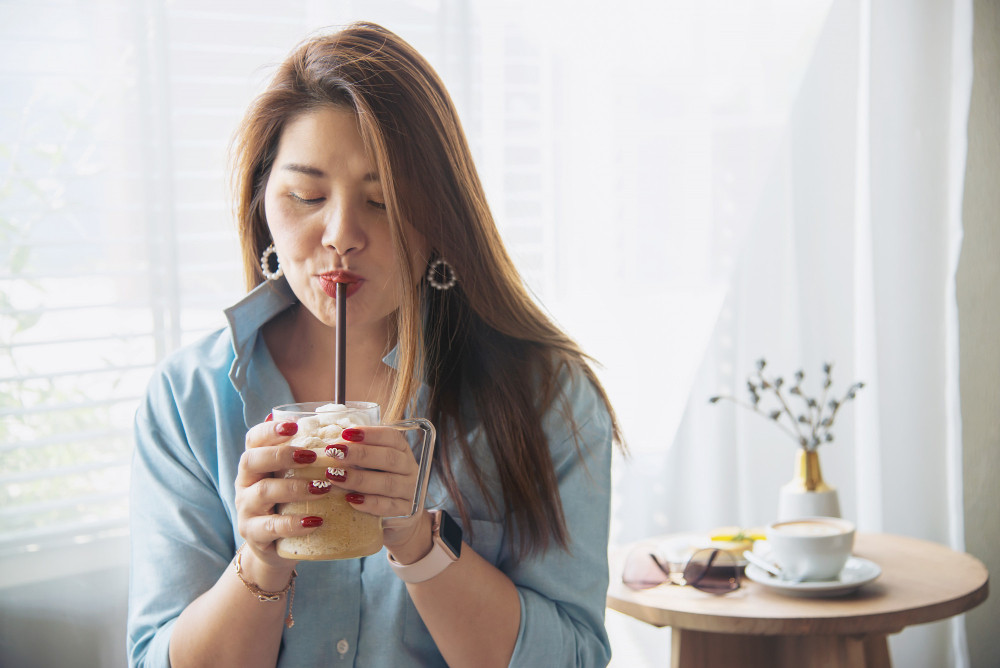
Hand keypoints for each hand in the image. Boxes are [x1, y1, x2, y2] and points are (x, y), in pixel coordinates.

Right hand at [234, 418, 327, 578]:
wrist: (275, 547)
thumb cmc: (290, 504)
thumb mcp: (293, 479)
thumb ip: (305, 457)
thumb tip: (338, 427)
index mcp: (255, 464)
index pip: (253, 439)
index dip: (270, 430)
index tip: (294, 425)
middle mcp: (245, 483)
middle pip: (251, 461)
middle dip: (281, 455)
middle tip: (311, 456)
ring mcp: (246, 509)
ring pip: (262, 492)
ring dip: (294, 488)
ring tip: (322, 488)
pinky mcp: (253, 534)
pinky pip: (270, 527)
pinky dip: (293, 523)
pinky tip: (315, 520)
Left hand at [327, 426, 430, 555]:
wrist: (400, 520)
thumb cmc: (378, 485)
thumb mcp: (372, 466)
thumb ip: (356, 454)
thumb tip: (329, 444)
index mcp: (402, 451)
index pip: (391, 437)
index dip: (370, 434)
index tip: (346, 433)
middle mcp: (411, 469)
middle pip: (389, 458)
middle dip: (360, 454)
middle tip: (335, 452)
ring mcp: (411, 491)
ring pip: (388, 483)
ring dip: (359, 479)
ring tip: (335, 476)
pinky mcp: (407, 513)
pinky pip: (389, 507)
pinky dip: (369, 503)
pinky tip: (350, 500)